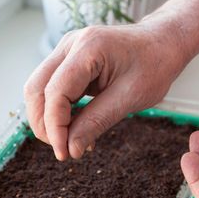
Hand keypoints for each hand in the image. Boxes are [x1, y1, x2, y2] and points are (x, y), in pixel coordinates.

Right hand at [24, 24, 188, 160]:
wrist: (163, 44)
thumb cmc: (154, 64)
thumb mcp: (130, 97)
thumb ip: (96, 122)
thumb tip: (70, 149)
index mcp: (88, 48)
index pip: (56, 92)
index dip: (55, 127)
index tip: (64, 153)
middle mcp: (70, 46)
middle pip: (36, 89)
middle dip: (43, 125)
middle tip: (62, 149)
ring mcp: (66, 53)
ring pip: (38, 91)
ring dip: (47, 120)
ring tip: (69, 141)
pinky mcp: (68, 64)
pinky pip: (52, 91)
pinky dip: (58, 114)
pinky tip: (75, 129)